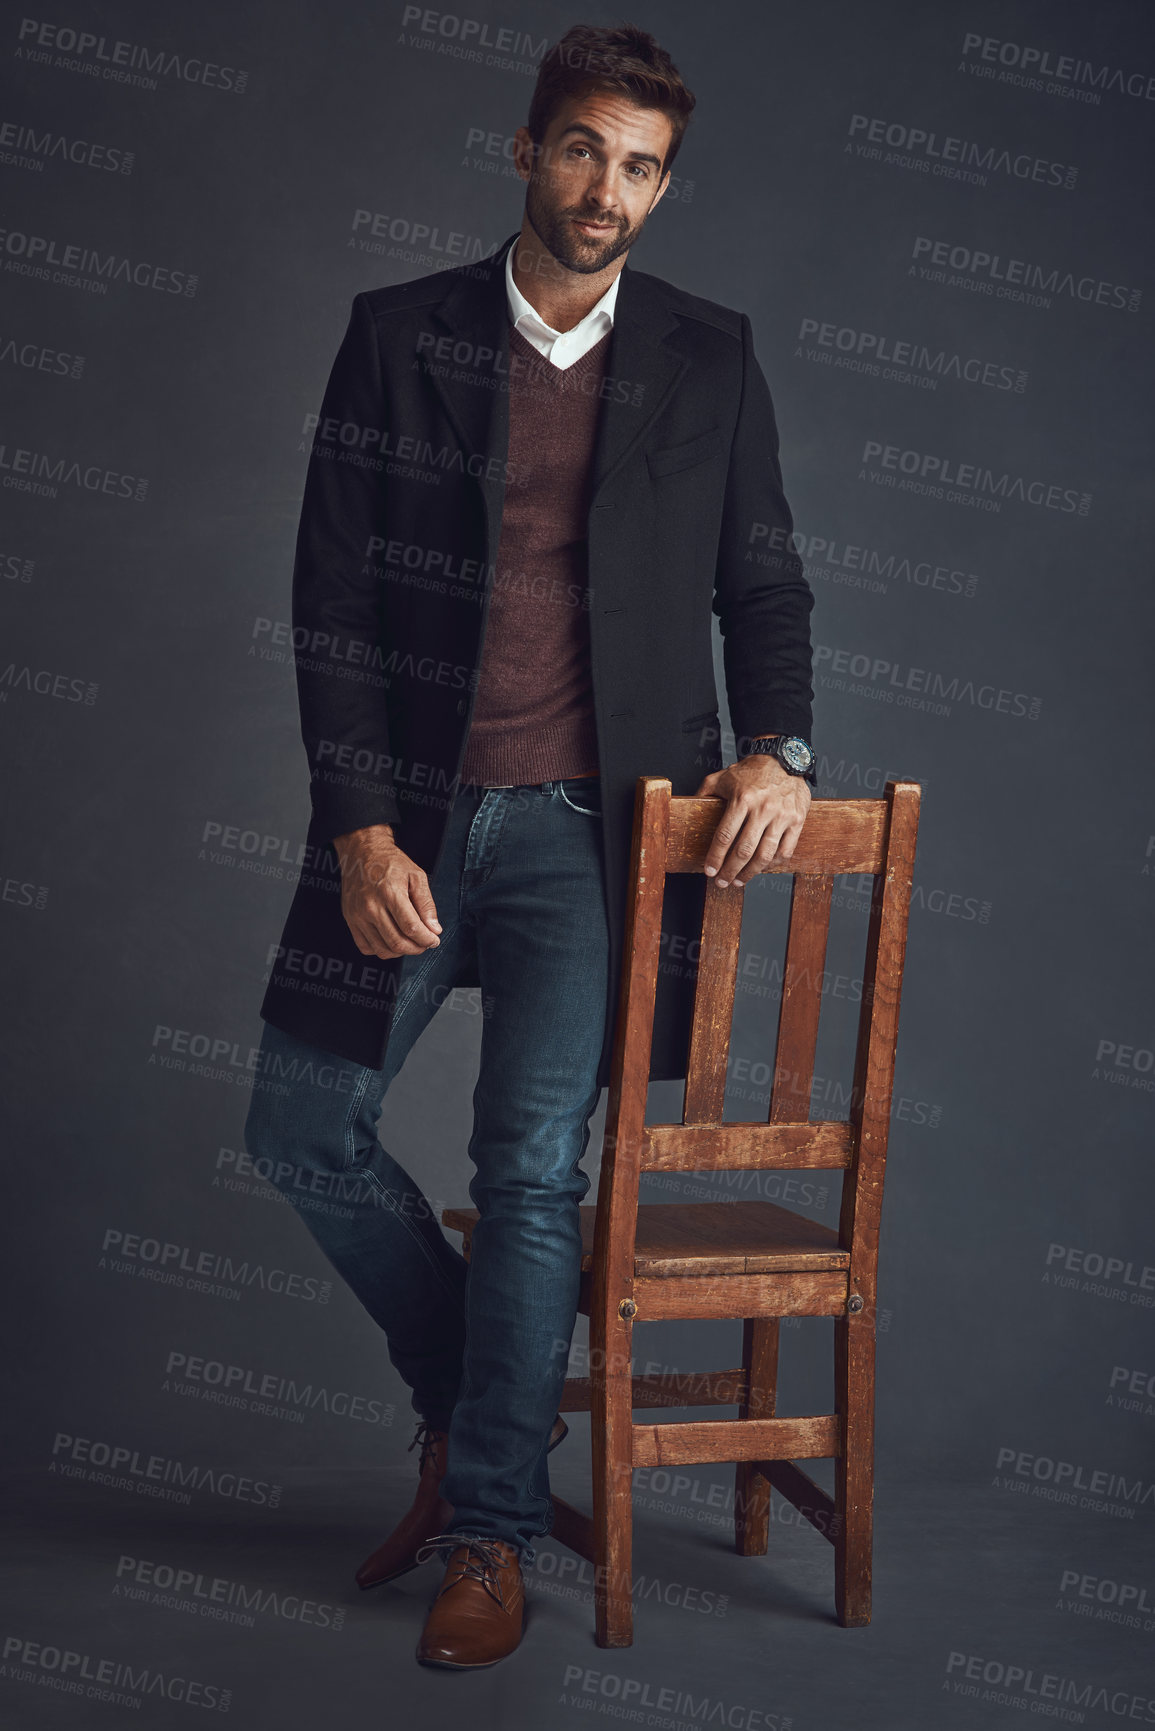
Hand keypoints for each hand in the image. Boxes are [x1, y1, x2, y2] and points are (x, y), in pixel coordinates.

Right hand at [332, 824, 442, 958]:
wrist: (362, 853)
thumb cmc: (390, 863)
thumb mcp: (416, 876)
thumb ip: (427, 904)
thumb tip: (434, 929)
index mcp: (390, 893)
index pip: (411, 927)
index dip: (426, 939)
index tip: (434, 940)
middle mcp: (371, 906)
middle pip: (397, 942)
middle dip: (416, 948)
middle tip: (425, 943)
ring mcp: (358, 915)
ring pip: (382, 949)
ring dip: (401, 952)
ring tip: (410, 942)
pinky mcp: (350, 920)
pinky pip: (366, 947)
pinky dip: (381, 950)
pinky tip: (391, 940)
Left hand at [693, 756, 811, 886]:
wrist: (785, 759)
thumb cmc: (752, 770)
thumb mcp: (723, 776)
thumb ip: (705, 792)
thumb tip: (689, 807)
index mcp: (742, 799)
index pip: (725, 836)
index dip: (715, 857)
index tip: (709, 870)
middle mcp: (763, 809)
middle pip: (744, 850)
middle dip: (730, 871)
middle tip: (721, 882)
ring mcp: (782, 816)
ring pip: (765, 854)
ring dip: (750, 873)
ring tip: (739, 881)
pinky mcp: (797, 820)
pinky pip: (785, 850)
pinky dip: (773, 863)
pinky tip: (762, 868)